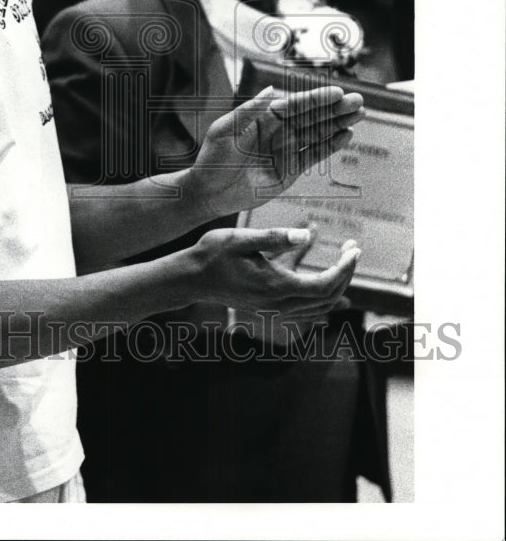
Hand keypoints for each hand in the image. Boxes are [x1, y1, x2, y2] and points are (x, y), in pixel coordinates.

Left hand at [186, 85, 363, 219]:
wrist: (209, 192)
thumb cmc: (212, 158)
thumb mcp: (225, 131)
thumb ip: (248, 111)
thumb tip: (270, 89)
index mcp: (263, 118)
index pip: (294, 105)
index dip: (316, 99)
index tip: (336, 93)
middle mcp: (277, 131)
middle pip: (311, 117)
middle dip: (334, 109)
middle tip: (358, 102)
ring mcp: (285, 150)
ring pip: (317, 134)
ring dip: (337, 124)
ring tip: (359, 116)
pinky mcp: (290, 170)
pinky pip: (313, 155)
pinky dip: (330, 146)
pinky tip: (346, 136)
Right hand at [188, 226, 359, 320]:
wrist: (191, 278)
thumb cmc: (213, 254)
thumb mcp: (242, 238)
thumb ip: (275, 238)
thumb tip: (307, 235)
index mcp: (275, 286)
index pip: (324, 284)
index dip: (344, 268)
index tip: (354, 249)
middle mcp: (278, 304)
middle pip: (327, 297)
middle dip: (345, 273)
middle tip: (353, 248)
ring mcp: (274, 310)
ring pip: (319, 306)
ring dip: (336, 284)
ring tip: (344, 259)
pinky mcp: (269, 308)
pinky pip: (307, 309)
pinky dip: (323, 296)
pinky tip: (329, 285)